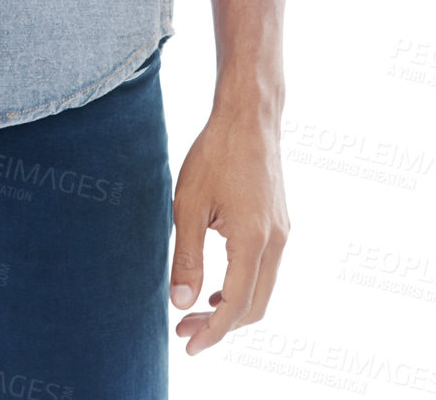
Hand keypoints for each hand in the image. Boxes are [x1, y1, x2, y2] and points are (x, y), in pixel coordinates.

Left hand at [169, 103, 289, 354]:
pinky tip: (218, 285)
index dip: (212, 332)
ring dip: (232, 308)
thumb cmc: (215, 153)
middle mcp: (276, 242)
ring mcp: (282, 233)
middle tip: (185, 330)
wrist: (249, 117)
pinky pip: (265, 270)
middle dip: (221, 327)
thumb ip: (187, 257)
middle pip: (254, 306)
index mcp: (253, 241)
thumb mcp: (188, 204)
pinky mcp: (280, 223)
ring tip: (197, 311)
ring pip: (263, 290)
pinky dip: (243, 287)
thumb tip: (181, 302)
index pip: (236, 305)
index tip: (188, 345)